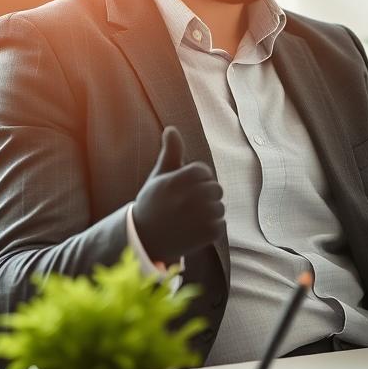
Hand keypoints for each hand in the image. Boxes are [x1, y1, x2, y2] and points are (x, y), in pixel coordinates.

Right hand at [132, 126, 224, 266]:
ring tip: (189, 219)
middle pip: (215, 188)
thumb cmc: (154, 203)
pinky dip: (211, 227)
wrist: (146, 239)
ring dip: (208, 212)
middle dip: (204, 194)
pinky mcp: (208, 234)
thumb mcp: (160, 176)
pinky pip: (221, 223)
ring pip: (220, 206)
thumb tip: (172, 128)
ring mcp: (200, 217)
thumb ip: (170, 152)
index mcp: (177, 182)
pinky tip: (193, 230)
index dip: (195, 179)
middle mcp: (189, 198)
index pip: (203, 171)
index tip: (183, 189)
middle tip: (187, 205)